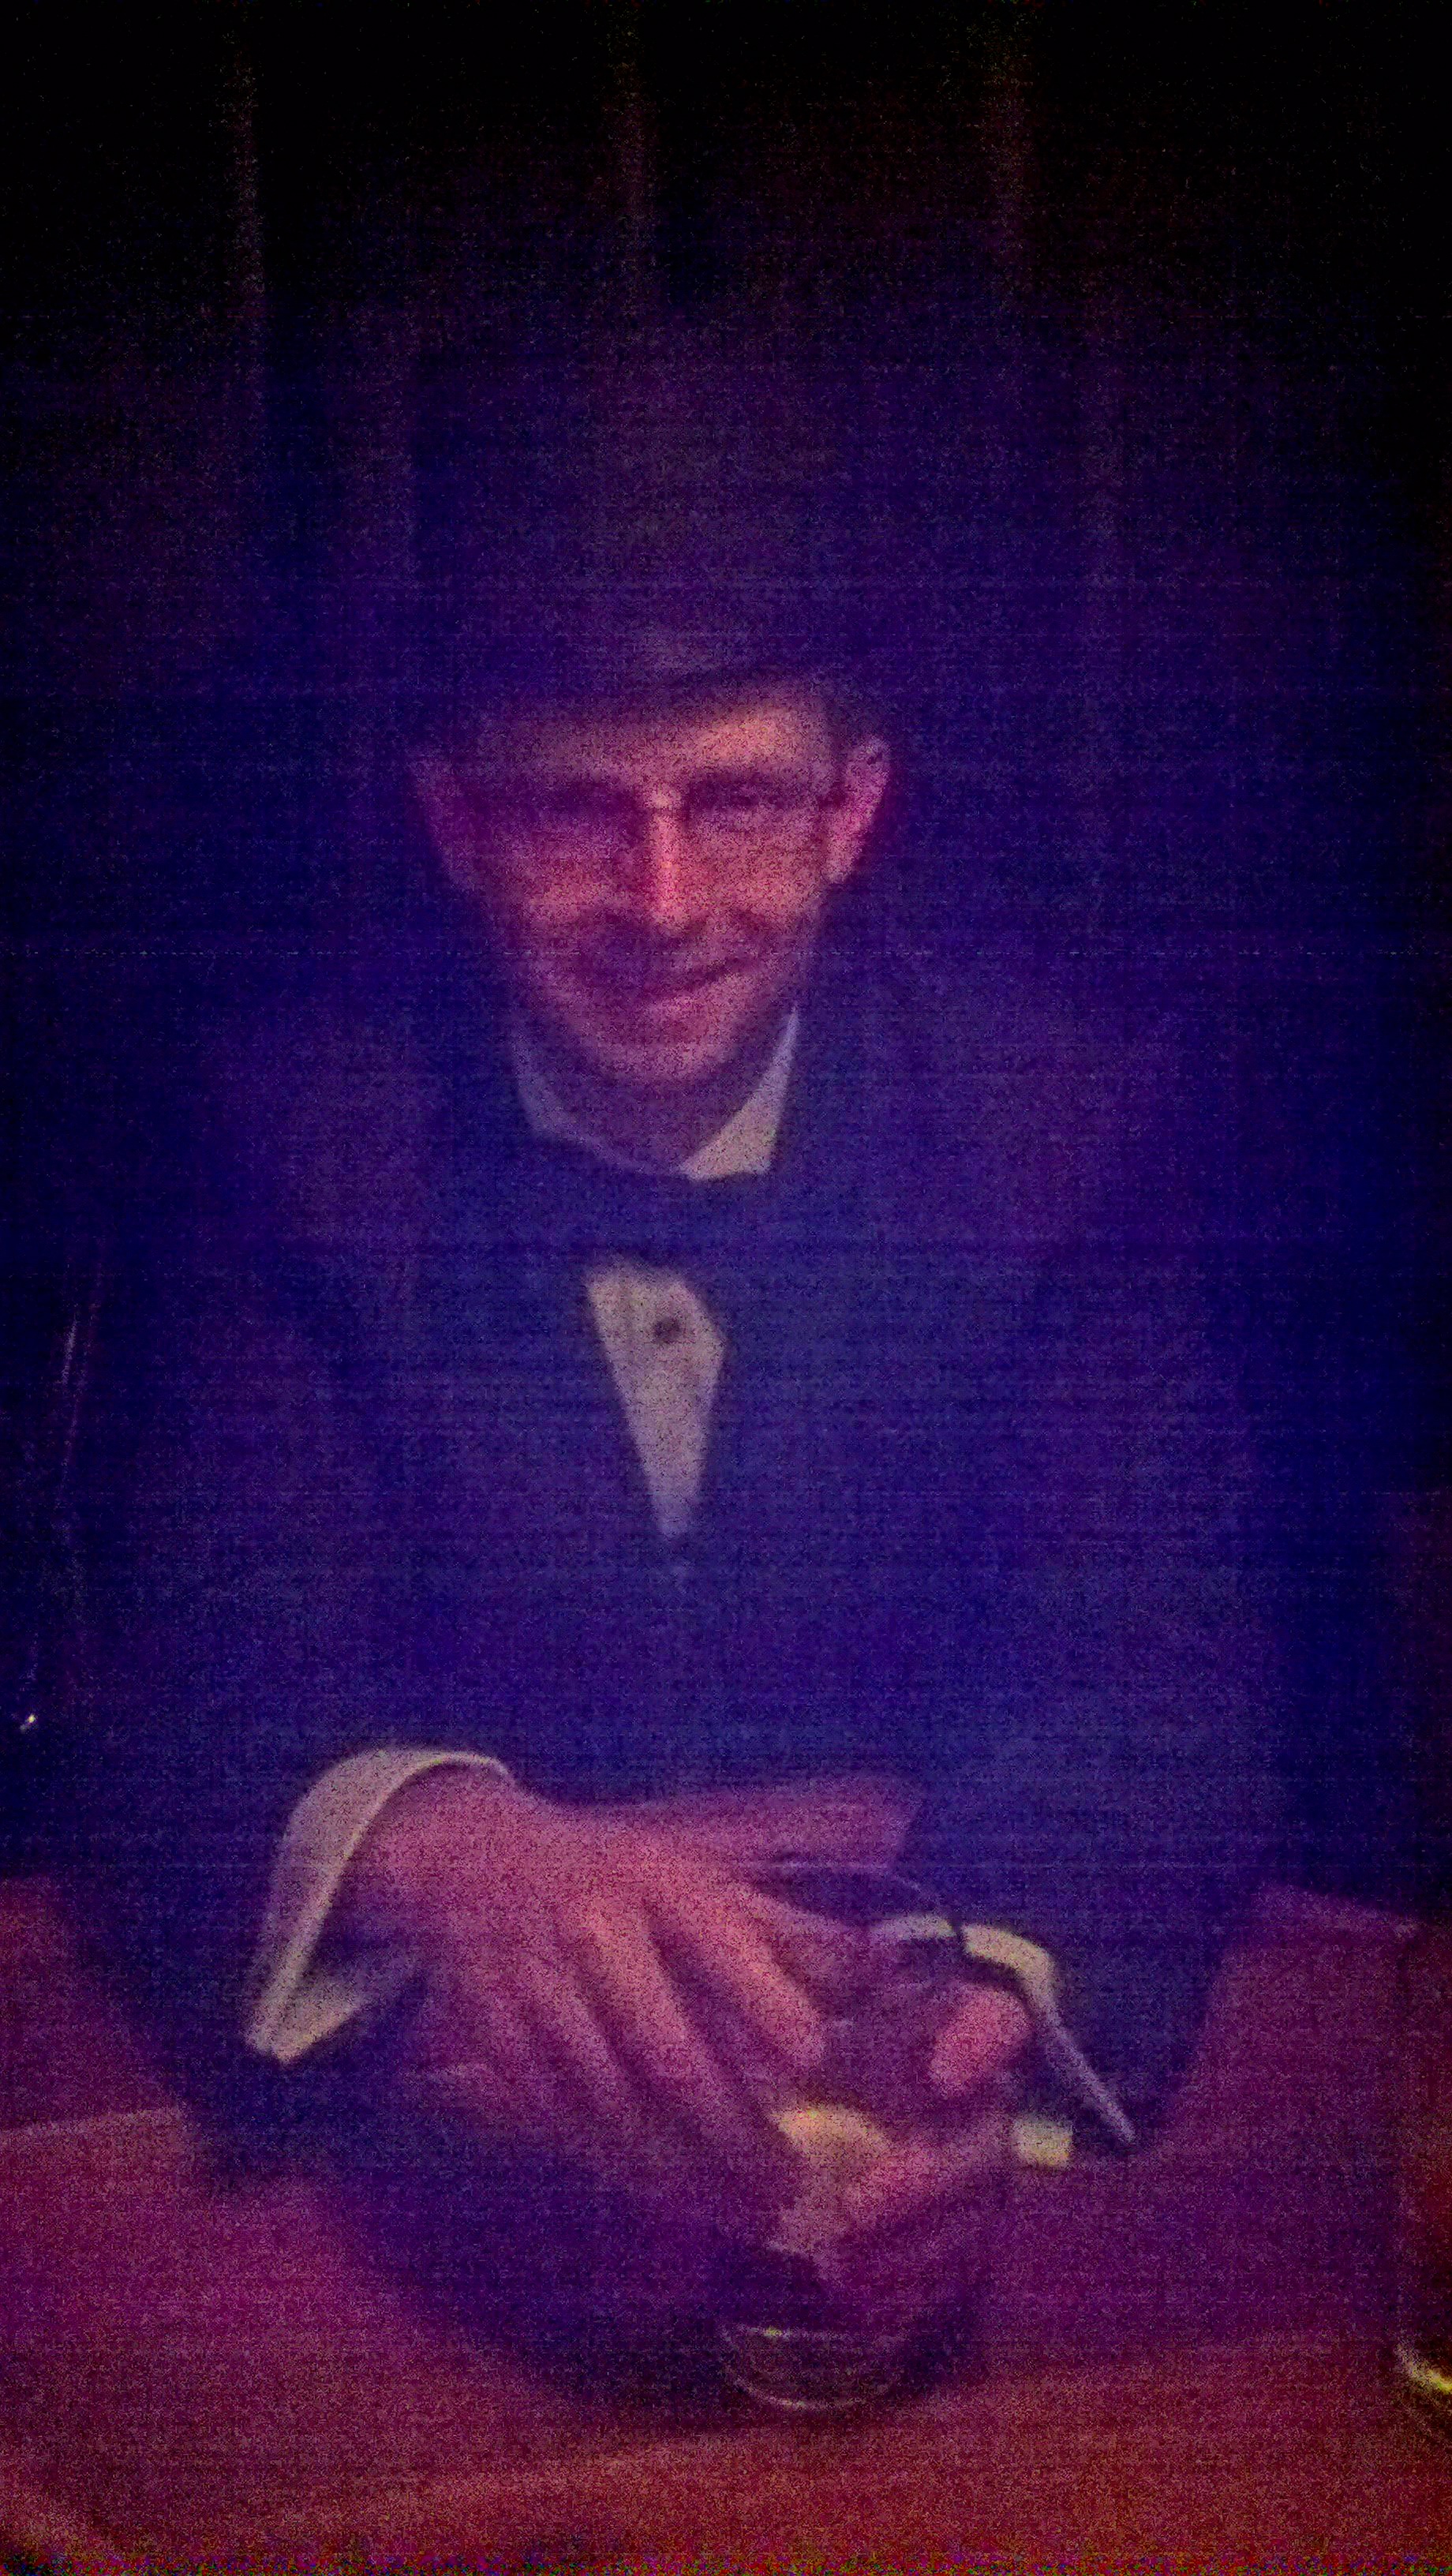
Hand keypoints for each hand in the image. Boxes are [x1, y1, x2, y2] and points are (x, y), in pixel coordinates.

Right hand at [341, 1770, 856, 2229]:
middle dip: (735, 2133)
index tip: (813, 2060)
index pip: (716, 1943)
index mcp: (656, 1884)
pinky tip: (676, 2200)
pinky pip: (567, 2125)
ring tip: (753, 2218)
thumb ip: (786, 1931)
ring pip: (617, 2107)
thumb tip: (886, 1969)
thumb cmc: (614, 1877)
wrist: (473, 1864)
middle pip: (667, 2053)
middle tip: (796, 2190)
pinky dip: (624, 2170)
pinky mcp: (498, 2043)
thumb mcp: (697, 1877)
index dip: (764, 2002)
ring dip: (685, 2174)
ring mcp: (539, 1992)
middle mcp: (594, 1935)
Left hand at [807, 1983, 1030, 2331]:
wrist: (752, 2108)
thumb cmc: (774, 2036)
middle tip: (855, 2204)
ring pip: (975, 2219)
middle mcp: (966, 2106)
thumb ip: (823, 1969)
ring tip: (841, 2264)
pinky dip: (908, 2293)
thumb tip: (878, 1956)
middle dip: (930, 2177)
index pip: (997, 2019)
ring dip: (915, 2248)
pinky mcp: (941, 2239)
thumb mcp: (784, 1991)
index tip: (940, 2077)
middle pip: (989, 2141)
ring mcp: (961, 2179)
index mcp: (937, 2032)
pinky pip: (952, 2275)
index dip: (985, 2046)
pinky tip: (859, 2300)